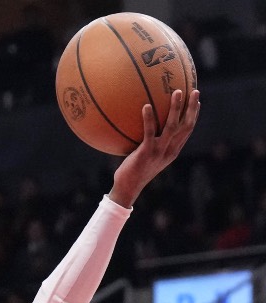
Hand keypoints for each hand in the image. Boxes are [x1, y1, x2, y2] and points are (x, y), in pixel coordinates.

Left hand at [109, 89, 200, 206]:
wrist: (128, 188)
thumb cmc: (134, 171)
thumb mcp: (147, 156)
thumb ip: (151, 143)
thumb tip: (143, 128)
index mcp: (173, 151)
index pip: (188, 131)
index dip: (194, 116)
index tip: (197, 102)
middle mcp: (170, 150)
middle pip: (187, 126)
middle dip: (192, 108)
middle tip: (195, 91)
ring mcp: (159, 151)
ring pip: (172, 126)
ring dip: (176, 108)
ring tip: (176, 92)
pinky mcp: (147, 152)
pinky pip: (149, 132)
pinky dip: (149, 118)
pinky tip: (146, 105)